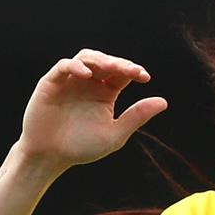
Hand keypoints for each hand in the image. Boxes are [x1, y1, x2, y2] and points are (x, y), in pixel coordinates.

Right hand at [18, 48, 166, 168]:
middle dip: (119, 63)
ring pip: (86, 58)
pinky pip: (64, 66)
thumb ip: (137, 116)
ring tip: (111, 68)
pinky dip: (75, 66)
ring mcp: (70, 81)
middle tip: (131, 70)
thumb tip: (164, 102)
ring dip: (100, 60)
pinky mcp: (51, 83)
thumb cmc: (81, 147)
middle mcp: (89, 83)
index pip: (122, 73)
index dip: (133, 70)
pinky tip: (87, 75)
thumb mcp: (115, 134)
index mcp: (106, 92)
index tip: (144, 76)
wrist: (50, 157)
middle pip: (106, 62)